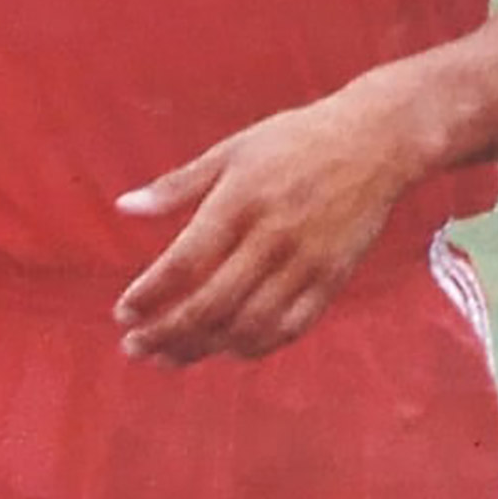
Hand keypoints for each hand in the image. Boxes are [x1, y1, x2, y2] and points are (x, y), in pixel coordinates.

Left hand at [113, 87, 416, 365]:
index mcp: (238, 201)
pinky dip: (255, 346)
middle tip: (135, 347)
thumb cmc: (293, 141)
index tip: (122, 313)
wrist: (375, 141)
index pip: (185, 261)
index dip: (151, 293)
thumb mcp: (229, 150)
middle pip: (212, 303)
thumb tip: (123, 207)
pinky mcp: (333, 279)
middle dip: (167, 333)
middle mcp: (271, 238)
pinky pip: (291, 327)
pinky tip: (226, 351)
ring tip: (169, 357)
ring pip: (249, 324)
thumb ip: (176, 185)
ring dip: (204, 348)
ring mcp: (306, 263)